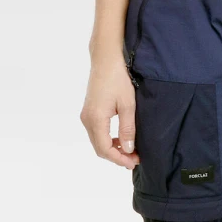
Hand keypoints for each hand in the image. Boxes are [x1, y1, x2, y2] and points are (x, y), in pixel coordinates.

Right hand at [81, 53, 138, 168]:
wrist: (106, 59)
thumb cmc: (119, 79)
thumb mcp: (128, 105)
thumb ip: (128, 129)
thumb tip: (128, 150)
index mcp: (95, 119)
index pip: (105, 149)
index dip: (119, 159)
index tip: (134, 162)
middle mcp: (87, 119)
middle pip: (99, 148)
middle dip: (117, 156)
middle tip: (135, 159)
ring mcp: (86, 115)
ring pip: (98, 141)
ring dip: (113, 148)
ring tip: (131, 151)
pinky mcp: (89, 111)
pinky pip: (97, 132)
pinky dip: (109, 139)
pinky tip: (122, 138)